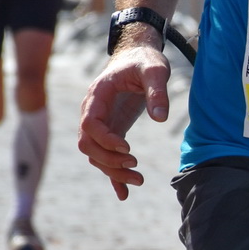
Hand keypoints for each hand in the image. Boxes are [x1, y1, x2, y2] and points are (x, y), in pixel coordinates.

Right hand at [78, 41, 170, 199]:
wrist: (138, 56)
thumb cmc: (145, 60)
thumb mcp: (156, 69)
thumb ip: (157, 90)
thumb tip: (160, 118)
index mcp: (98, 95)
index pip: (90, 123)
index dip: (105, 139)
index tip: (128, 148)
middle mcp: (93, 111)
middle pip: (88, 144)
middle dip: (109, 160)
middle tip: (136, 166)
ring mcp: (100, 123)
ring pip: (95, 154)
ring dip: (113, 170)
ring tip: (140, 180)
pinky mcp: (111, 130)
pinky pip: (105, 156)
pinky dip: (113, 175)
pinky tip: (124, 193)